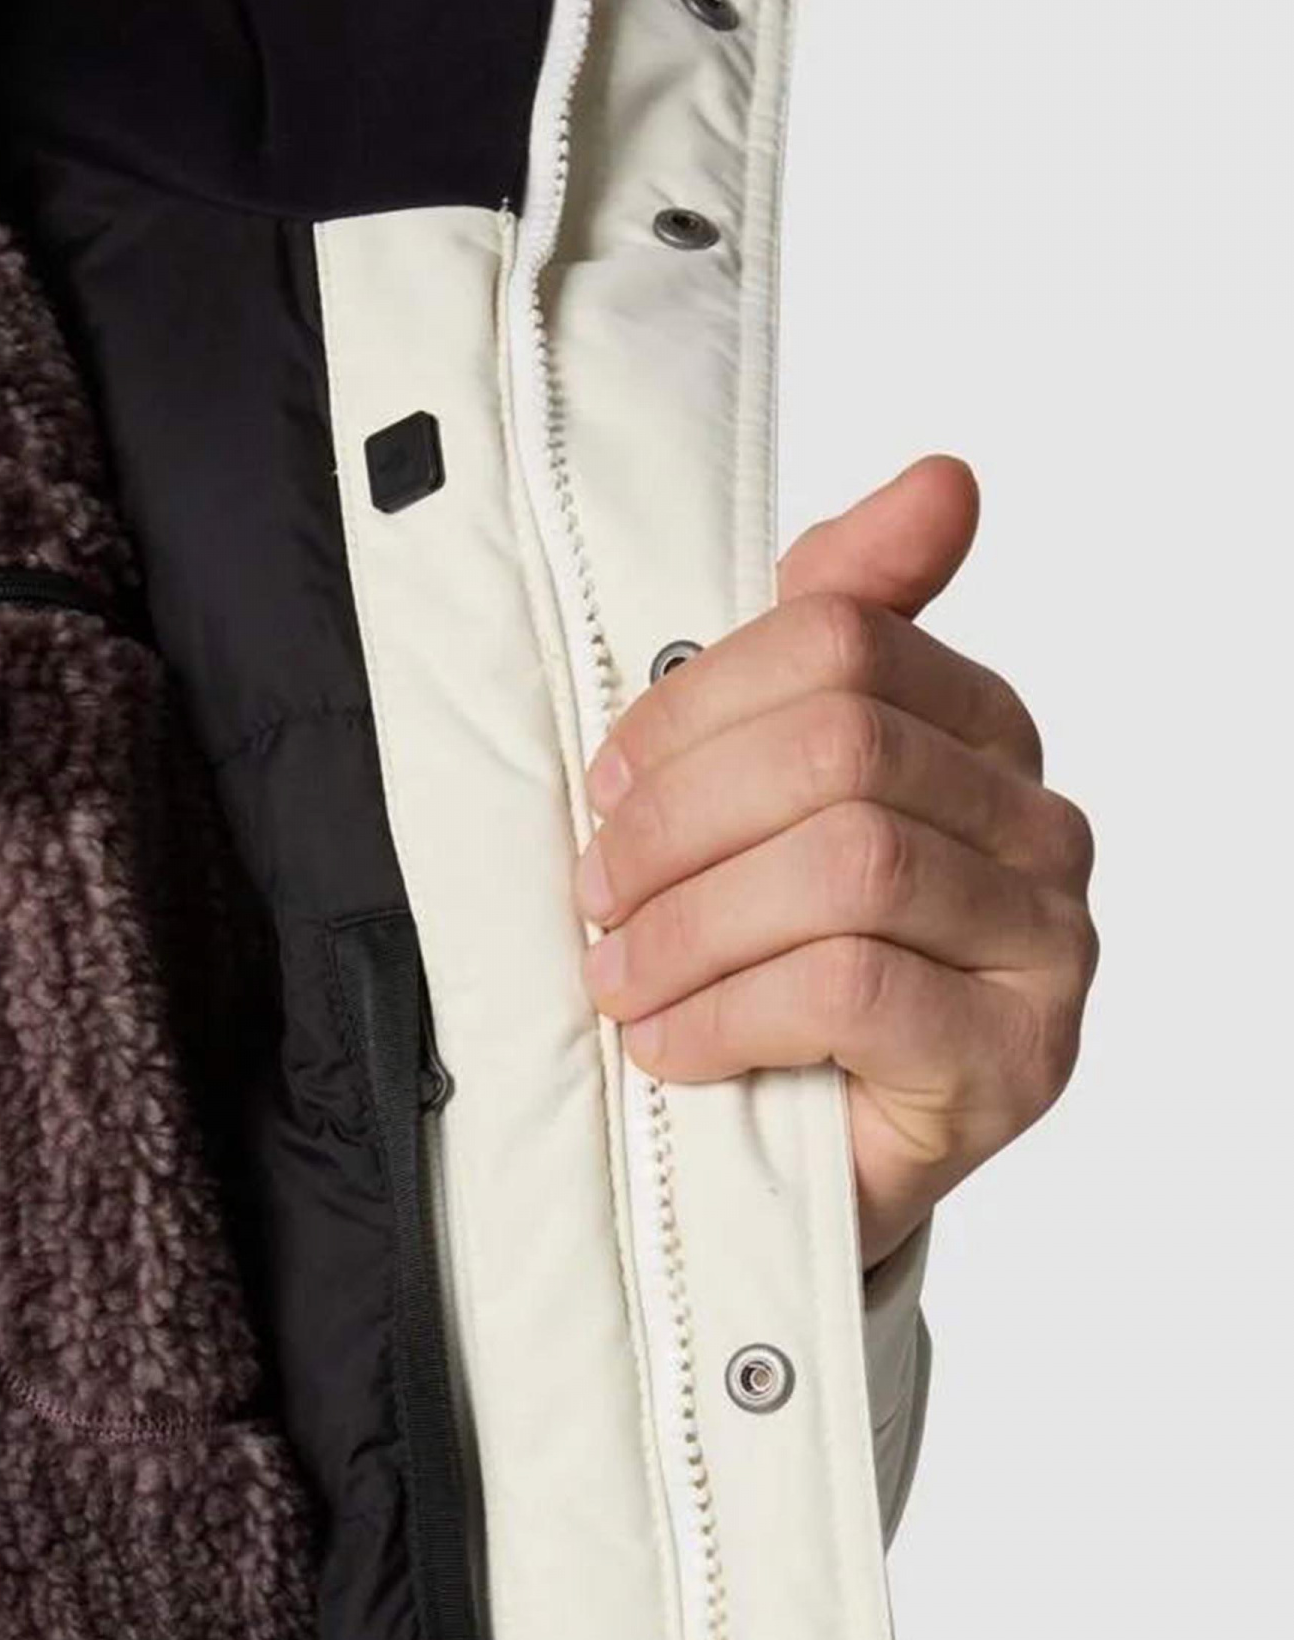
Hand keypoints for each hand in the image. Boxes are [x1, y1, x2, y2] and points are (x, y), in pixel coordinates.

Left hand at [574, 455, 1097, 1269]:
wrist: (807, 1162)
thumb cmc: (780, 958)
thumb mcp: (775, 785)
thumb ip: (832, 630)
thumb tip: (946, 477)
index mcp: (983, 729)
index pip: (841, 643)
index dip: (694, 706)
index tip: (606, 781)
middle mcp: (1040, 825)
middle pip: (840, 750)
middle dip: (679, 822)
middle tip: (594, 893)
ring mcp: (1045, 946)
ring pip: (847, 867)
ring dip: (690, 926)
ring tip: (617, 978)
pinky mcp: (1016, 1059)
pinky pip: (851, 988)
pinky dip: (726, 1012)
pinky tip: (670, 1045)